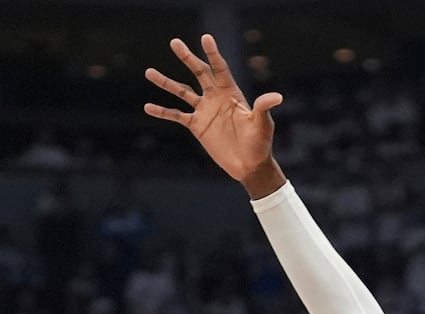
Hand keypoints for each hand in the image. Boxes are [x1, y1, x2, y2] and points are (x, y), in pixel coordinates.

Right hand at [143, 36, 284, 193]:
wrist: (249, 164)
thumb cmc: (260, 143)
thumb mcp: (262, 124)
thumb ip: (264, 108)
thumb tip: (276, 97)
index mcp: (231, 93)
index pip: (220, 69)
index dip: (213, 54)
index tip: (206, 38)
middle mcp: (215, 98)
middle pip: (198, 73)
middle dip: (187, 58)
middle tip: (175, 42)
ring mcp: (205, 111)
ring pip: (182, 92)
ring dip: (166, 82)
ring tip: (149, 72)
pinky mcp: (197, 126)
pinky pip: (176, 115)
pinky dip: (162, 111)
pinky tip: (148, 107)